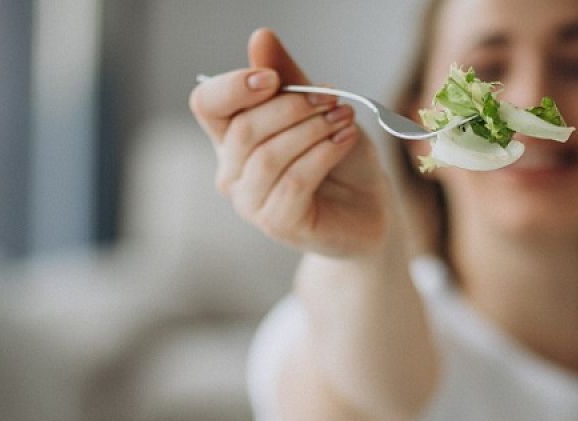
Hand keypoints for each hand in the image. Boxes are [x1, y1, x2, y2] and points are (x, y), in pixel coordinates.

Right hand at [189, 29, 395, 259]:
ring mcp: (250, 203)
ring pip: (269, 156)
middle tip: (331, 97)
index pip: (207, 104)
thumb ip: (289, 79)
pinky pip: (294, 181)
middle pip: (244, 129)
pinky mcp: (277, 224)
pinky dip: (323, 154)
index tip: (272, 78)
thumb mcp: (318, 110)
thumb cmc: (339, 160)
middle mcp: (232, 172)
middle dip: (291, 106)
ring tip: (344, 118)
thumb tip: (260, 38)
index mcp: (232, 138)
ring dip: (312, 130)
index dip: (233, 86)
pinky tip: (346, 140)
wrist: (370, 209)